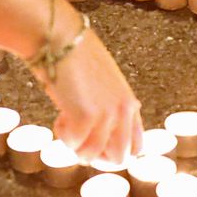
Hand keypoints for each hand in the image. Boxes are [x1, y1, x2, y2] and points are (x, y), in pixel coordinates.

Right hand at [40, 30, 142, 164]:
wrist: (61, 39)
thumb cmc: (74, 57)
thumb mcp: (101, 84)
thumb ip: (107, 107)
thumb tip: (97, 136)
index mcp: (129, 102)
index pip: (136, 145)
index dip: (113, 151)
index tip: (94, 143)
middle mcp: (124, 110)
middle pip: (118, 158)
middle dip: (95, 155)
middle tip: (77, 139)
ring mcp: (107, 115)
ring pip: (90, 156)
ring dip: (74, 144)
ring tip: (65, 121)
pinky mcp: (86, 117)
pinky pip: (72, 144)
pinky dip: (62, 134)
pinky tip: (59, 114)